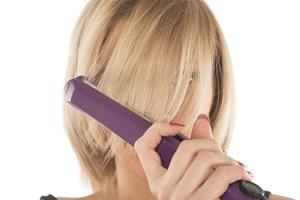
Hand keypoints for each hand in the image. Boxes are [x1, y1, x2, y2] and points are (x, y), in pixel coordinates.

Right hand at [134, 115, 252, 199]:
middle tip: (221, 152)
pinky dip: (236, 171)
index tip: (178, 126)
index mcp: (156, 180)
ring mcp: (181, 199)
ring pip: (206, 158)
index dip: (158, 129)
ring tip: (234, 166)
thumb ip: (196, 147)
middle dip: (211, 143)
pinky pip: (221, 176)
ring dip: (227, 158)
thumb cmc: (202, 199)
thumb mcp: (192, 176)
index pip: (142, 145)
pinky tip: (242, 175)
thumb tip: (202, 119)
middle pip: (187, 147)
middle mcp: (164, 190)